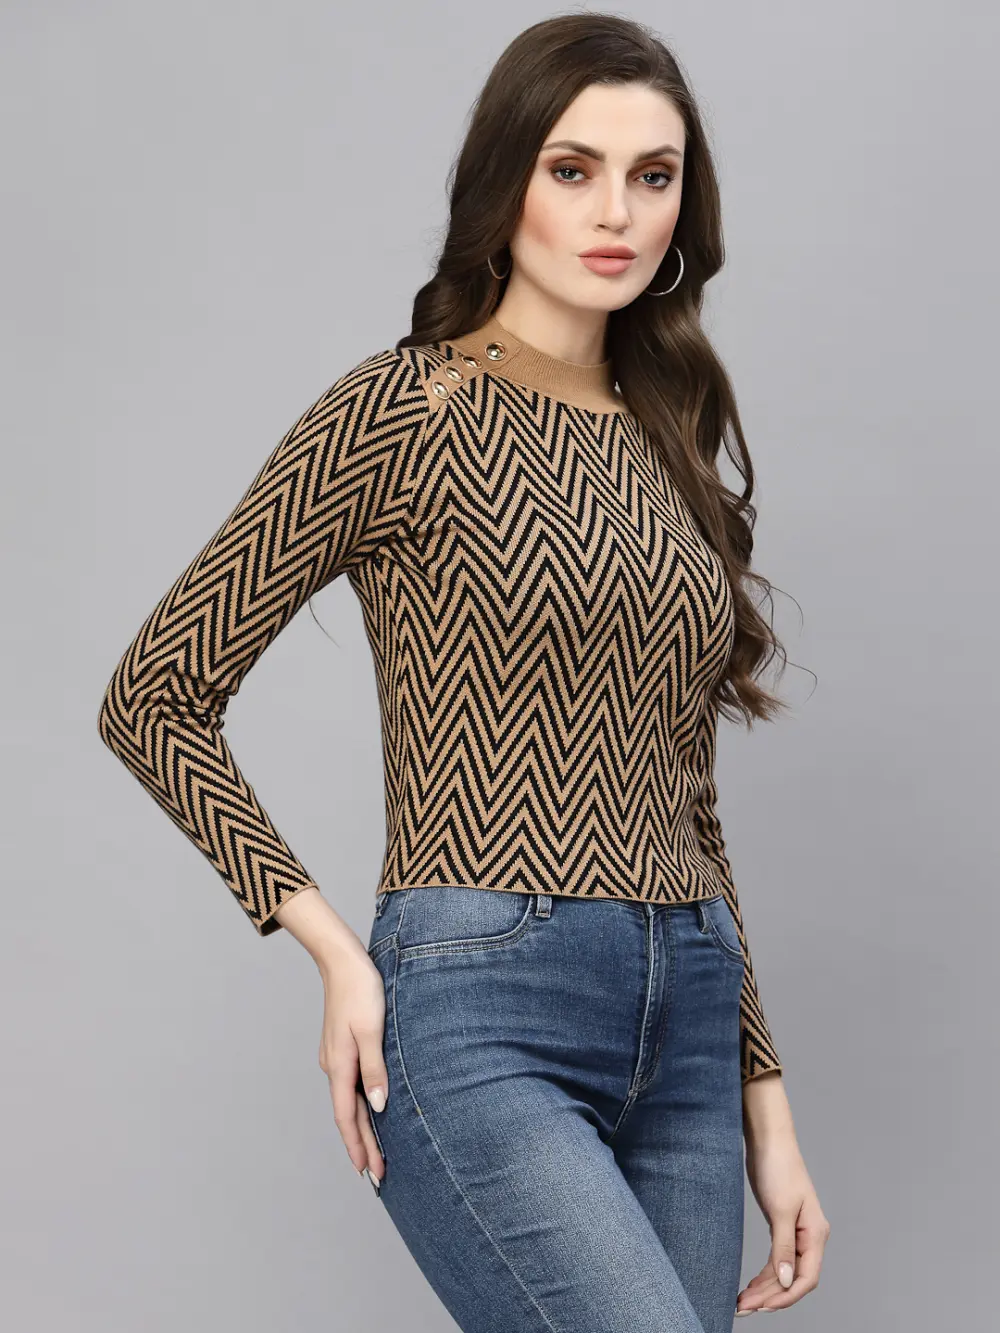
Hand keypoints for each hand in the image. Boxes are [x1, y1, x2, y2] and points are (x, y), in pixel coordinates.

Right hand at [315, 938, 389, 1188]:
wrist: (342, 961)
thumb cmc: (361, 990)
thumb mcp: (373, 1030)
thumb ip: (375, 1069)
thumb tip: (378, 1106)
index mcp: (339, 1065)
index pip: (347, 1117)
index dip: (357, 1146)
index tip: (368, 1172)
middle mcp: (333, 1065)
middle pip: (347, 1114)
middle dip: (362, 1145)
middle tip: (378, 1175)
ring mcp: (335, 1056)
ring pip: (348, 1101)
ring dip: (361, 1127)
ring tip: (375, 1152)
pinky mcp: (341, 1047)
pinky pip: (349, 1085)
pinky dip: (358, 1105)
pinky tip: (369, 1110)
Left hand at [736, 1130, 830, 1314]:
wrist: (767, 1138)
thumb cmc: (778, 1167)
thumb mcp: (780, 1209)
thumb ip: (784, 1247)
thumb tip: (787, 1281)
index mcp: (815, 1234)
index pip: (807, 1278)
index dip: (786, 1297)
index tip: (761, 1306)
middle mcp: (809, 1236)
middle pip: (794, 1279)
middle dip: (770, 1296)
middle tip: (743, 1307)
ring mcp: (795, 1232)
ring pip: (784, 1271)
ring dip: (765, 1288)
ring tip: (742, 1301)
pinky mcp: (781, 1225)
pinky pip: (777, 1259)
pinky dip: (765, 1274)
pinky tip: (751, 1283)